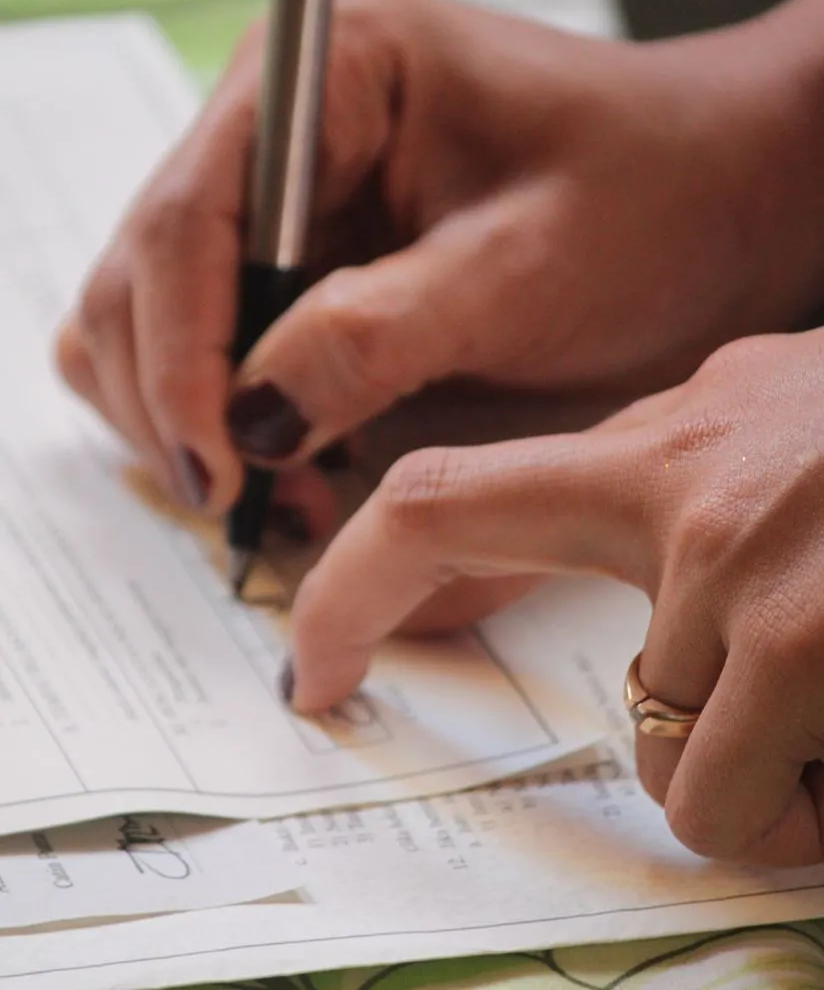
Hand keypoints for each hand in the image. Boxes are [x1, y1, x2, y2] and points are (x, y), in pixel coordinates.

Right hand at [56, 0, 823, 519]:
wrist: (709, 204)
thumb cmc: (648, 201)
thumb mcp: (522, 273)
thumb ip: (376, 338)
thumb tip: (252, 422)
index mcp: (328, 72)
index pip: (186, 221)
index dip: (178, 362)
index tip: (216, 472)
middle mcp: (280, 126)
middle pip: (145, 275)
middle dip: (182, 403)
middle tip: (251, 504)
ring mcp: (285, 196)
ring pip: (159, 317)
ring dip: (200, 418)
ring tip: (287, 494)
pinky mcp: (305, 257)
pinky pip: (218, 342)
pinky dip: (234, 414)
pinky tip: (297, 460)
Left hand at [289, 330, 823, 867]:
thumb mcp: (792, 428)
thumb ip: (684, 489)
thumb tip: (635, 591)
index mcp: (667, 432)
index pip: (446, 502)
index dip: (355, 589)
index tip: (313, 666)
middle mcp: (675, 472)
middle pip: (581, 669)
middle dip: (649, 735)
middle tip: (738, 749)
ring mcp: (725, 553)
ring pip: (657, 756)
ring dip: (740, 769)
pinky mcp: (795, 640)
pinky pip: (722, 801)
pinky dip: (788, 809)